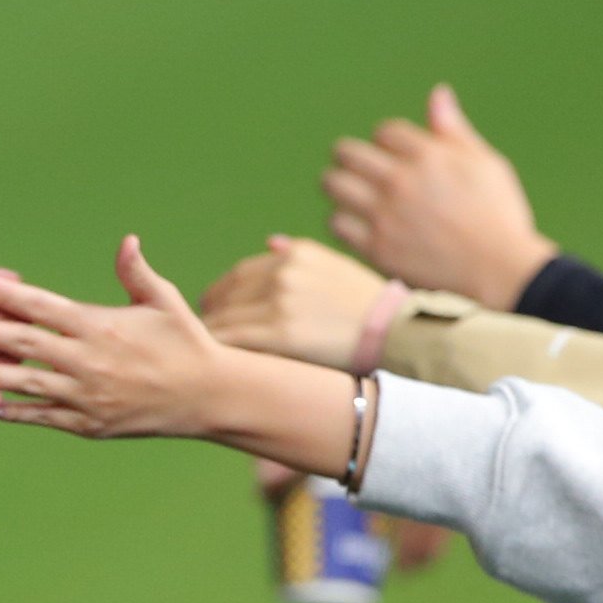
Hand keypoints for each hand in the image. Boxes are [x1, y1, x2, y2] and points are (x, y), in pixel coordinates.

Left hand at [0, 237, 273, 441]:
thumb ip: (136, 273)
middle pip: (30, 345)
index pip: (47, 308)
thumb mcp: (165, 301)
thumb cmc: (186, 342)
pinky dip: (17, 413)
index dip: (11, 297)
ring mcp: (88, 397)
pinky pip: (46, 418)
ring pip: (31, 385)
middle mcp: (91, 362)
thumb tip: (126, 240)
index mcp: (102, 327)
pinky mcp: (89, 425)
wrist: (208, 398)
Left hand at [202, 234, 391, 366]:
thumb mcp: (337, 266)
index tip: (215, 312)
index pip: (241, 273)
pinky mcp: (281, 332)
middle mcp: (285, 271)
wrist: (399, 333)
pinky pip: (232, 338)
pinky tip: (212, 360)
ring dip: (210, 332)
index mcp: (296, 254)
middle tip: (203, 334)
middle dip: (212, 314)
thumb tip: (268, 242)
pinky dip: (217, 347)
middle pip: (228, 293)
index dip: (222, 295)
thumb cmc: (369, 307)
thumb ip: (300, 254)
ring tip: (204, 351)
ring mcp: (281, 300)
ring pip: (225, 315)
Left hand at [320, 86, 551, 305]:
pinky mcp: (376, 247)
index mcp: (428, 155)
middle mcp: (401, 180)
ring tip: (347, 191)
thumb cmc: (498, 215)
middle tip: (356, 167)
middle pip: (348, 152)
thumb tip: (437, 93)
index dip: (388, 141)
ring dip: (338, 184)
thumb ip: (454, 130)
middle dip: (352, 156)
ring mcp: (385, 214)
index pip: (385, 131)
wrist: (499, 270)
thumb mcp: (485, 164)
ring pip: (334, 184)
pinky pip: (337, 224)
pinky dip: (342, 220)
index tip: (393, 154)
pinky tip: (355, 223)